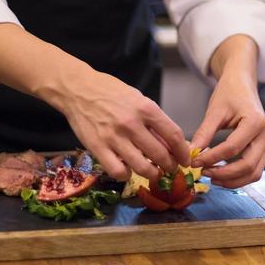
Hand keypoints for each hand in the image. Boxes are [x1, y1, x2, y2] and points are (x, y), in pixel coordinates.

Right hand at [59, 66, 189, 183]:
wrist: (78, 90)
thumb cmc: (111, 92)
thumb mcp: (137, 99)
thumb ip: (153, 120)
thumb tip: (170, 142)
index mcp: (145, 108)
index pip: (173, 135)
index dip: (183, 151)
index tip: (185, 159)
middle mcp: (132, 124)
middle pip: (161, 155)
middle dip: (170, 166)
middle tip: (170, 168)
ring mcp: (114, 137)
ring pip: (142, 167)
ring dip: (152, 174)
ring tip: (153, 172)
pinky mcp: (97, 148)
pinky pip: (118, 172)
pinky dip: (127, 175)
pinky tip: (128, 170)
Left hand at [190, 71, 264, 188]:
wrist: (242, 83)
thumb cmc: (229, 92)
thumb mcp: (215, 111)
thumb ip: (204, 133)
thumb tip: (191, 154)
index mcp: (255, 121)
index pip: (233, 148)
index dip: (212, 158)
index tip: (195, 162)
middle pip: (248, 165)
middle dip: (224, 174)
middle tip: (203, 173)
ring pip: (254, 172)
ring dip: (233, 180)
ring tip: (212, 177)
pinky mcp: (262, 147)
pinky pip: (255, 169)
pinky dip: (239, 176)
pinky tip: (221, 174)